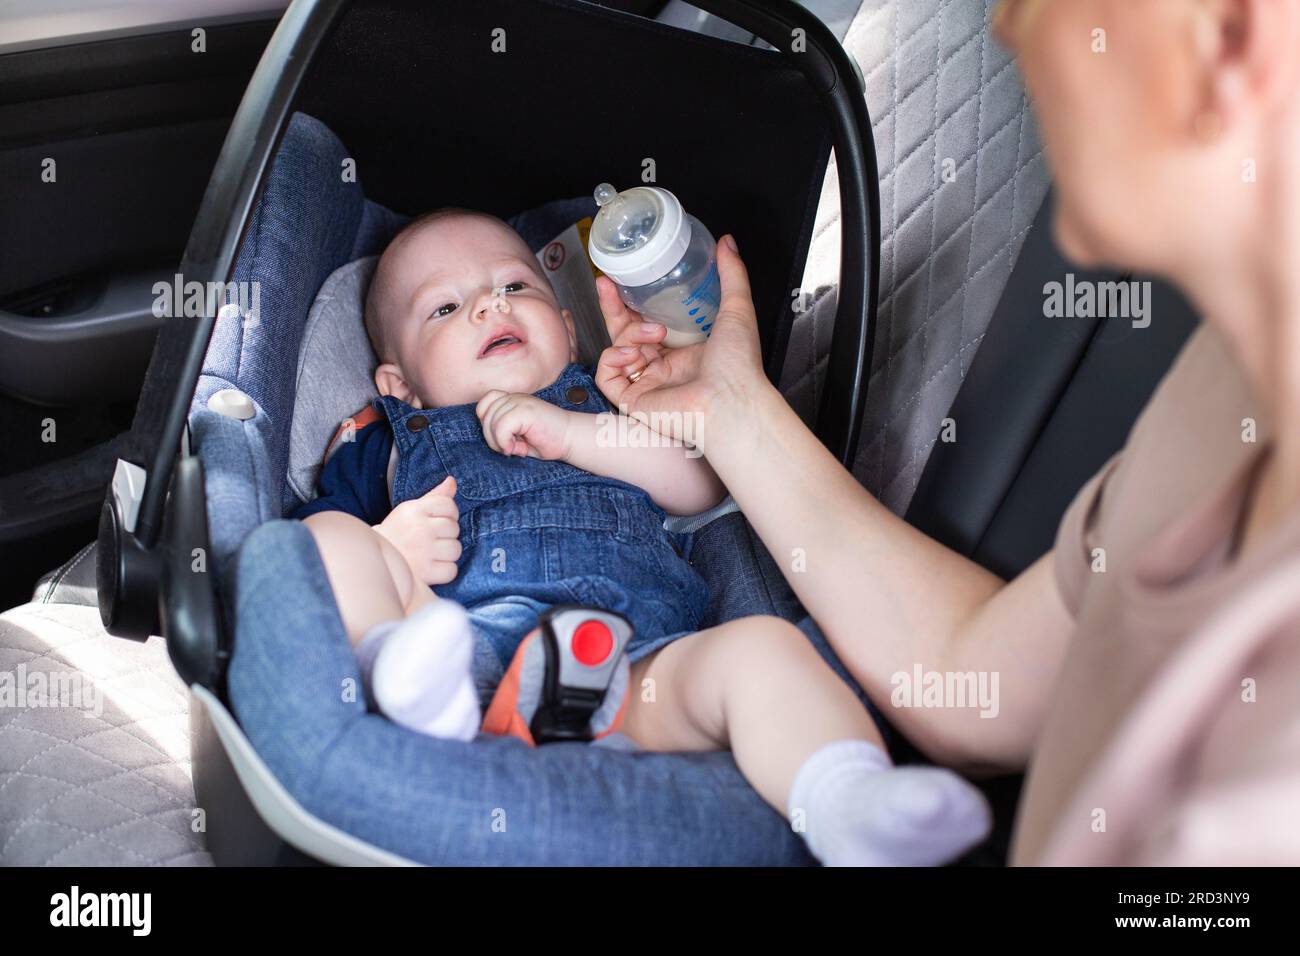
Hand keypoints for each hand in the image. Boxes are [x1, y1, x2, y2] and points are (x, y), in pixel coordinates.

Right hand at [374, 476, 461, 585]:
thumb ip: (434, 497)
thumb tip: (452, 481)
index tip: (438, 521)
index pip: (448, 505)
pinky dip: (445, 571)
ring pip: (456, 549)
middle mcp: (419, 529)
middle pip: (454, 528)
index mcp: (413, 510)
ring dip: (447, 554)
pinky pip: (452, 570)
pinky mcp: (425, 572)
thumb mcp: (410, 510)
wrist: (374, 562)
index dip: (449, 513)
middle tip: (430, 540)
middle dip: (446, 534)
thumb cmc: (397, 534)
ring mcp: (423, 551)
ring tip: (431, 554)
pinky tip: (432, 567)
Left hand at [475, 390, 571, 460]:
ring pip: (492, 422)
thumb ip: (502, 431)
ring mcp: (520, 401)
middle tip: (511, 448)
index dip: (486, 421)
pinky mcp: (525, 411)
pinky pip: (501, 427)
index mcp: (513, 400)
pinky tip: (520, 449)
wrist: (572, 438)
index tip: (501, 437)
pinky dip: (505, 442)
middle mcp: (515, 397)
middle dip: (492, 438)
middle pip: (485, 414)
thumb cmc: (548, 440)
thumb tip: (490, 438)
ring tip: (517, 449)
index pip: (485, 402)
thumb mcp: (519, 435)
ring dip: (500, 442)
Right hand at [594, 235, 767, 450]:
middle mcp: (663, 367)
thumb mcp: (737, 309)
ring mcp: (646, 384)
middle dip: (613, 306)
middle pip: (625, 331)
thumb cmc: (738, 366)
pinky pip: (606, 375)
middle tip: (607, 284)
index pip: (648, 319)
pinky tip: (630, 354)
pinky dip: (612, 359)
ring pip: (617, 348)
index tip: (626, 278)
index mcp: (683, 350)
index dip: (633, 300)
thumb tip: (726, 243)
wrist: (730, 402)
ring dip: (629, 332)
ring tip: (654, 333)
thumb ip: (731, 273)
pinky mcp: (632, 401)